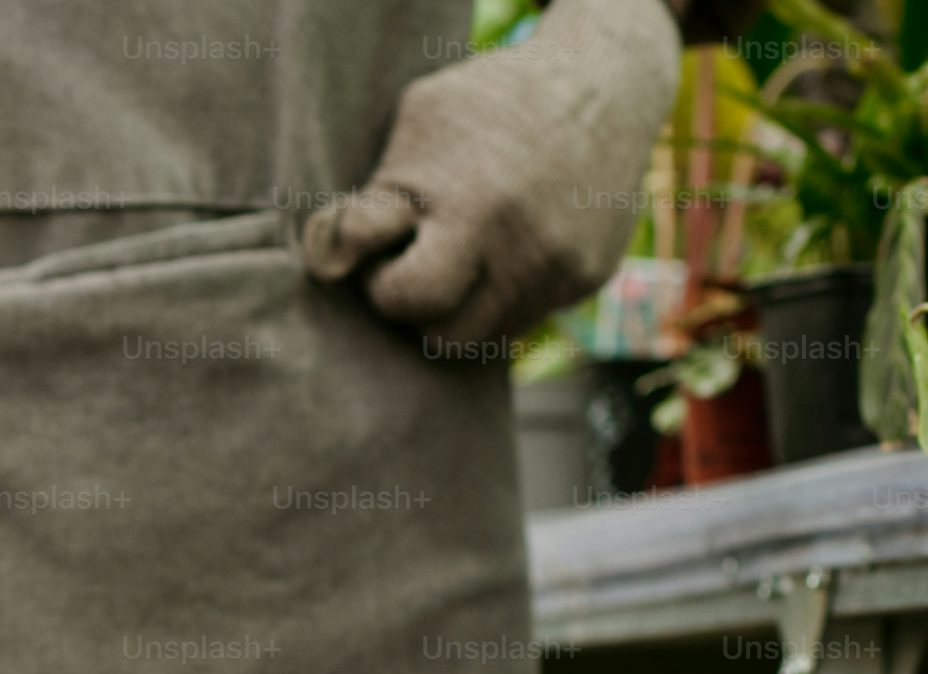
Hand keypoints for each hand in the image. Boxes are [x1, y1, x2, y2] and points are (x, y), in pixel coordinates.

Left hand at [303, 0, 680, 347]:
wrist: (603, 83)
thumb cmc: (487, 104)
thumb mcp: (418, 128)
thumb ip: (369, 203)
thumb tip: (324, 269)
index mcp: (474, 209)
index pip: (402, 295)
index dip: (376, 277)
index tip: (381, 248)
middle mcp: (524, 249)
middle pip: (439, 334)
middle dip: (412, 306)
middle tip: (411, 260)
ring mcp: (561, 270)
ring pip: (479, 336)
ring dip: (454, 309)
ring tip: (453, 254)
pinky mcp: (587, 279)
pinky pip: (520, 319)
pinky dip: (498, 296)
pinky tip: (499, 248)